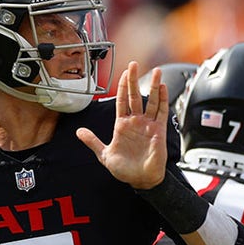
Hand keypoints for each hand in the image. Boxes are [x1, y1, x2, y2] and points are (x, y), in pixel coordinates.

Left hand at [77, 62, 168, 188]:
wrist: (141, 180)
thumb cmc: (125, 170)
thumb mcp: (104, 155)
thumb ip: (92, 142)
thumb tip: (79, 132)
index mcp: (122, 125)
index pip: (122, 101)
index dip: (122, 86)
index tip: (124, 73)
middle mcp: (135, 122)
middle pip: (135, 96)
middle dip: (134, 80)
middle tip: (134, 64)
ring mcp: (148, 125)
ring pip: (151, 101)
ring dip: (154, 86)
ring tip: (156, 71)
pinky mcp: (159, 130)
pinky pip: (161, 112)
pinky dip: (163, 99)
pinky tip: (164, 88)